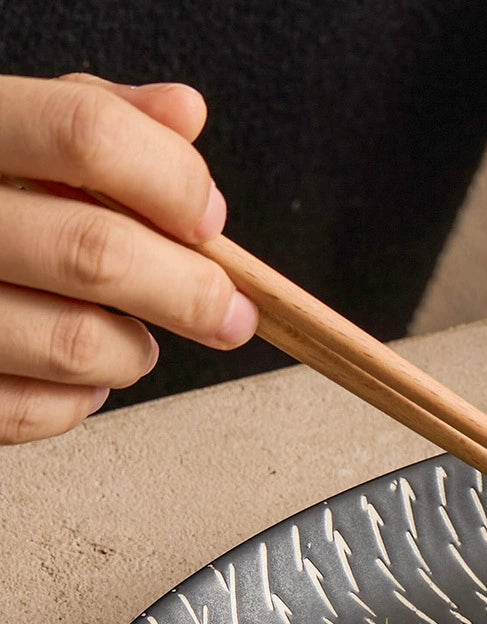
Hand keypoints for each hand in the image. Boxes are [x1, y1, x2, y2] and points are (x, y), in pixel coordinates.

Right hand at [0, 74, 257, 443]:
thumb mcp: (8, 125)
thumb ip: (92, 116)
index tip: (208, 219)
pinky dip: (81, 400)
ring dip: (134, 352)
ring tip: (135, 340)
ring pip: (79, 344)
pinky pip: (36, 410)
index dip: (172, 181)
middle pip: (96, 252)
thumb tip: (182, 114)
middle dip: (192, 292)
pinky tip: (78, 372)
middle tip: (227, 309)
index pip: (88, 135)